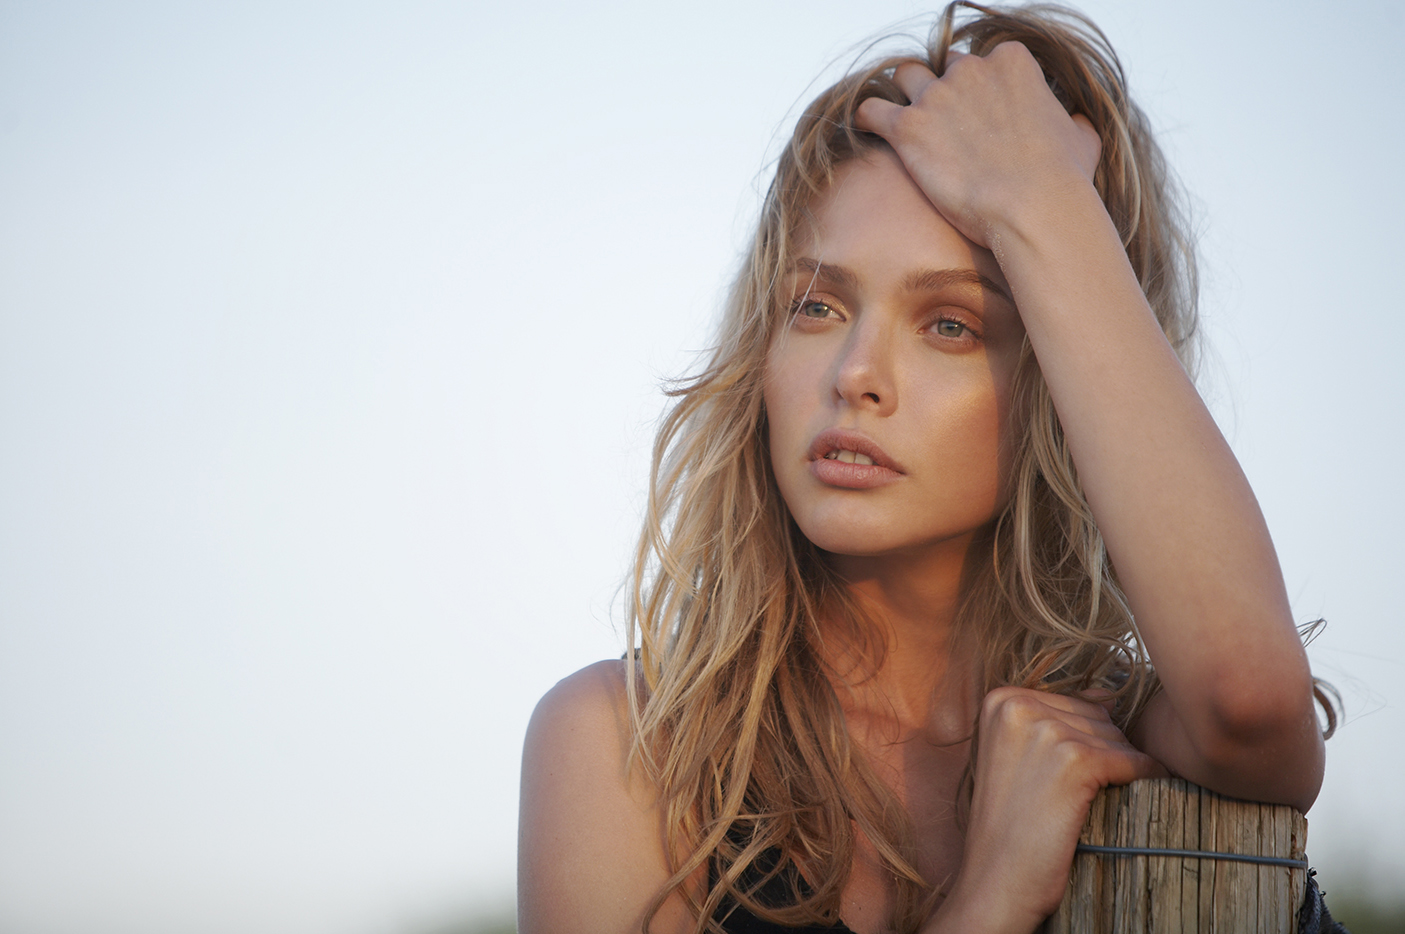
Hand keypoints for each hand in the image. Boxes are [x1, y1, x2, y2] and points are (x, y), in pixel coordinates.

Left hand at [854, 42, 1100, 249]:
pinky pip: (871, 110)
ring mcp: (936, 96)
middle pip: (944, 67)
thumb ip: (1073, 122)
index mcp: (1011, 61)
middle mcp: (970, 69)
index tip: (981, 116)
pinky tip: (872, 132)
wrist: (1033, 208)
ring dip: (905, 96)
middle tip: (945, 128)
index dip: (981, 89)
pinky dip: (869, 118)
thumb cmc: (1062, 181)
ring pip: (905, 77)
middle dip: (944, 91)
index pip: (986, 60)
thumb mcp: (1082, 141)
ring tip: (908, 125)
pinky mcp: (908, 128)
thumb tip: (1076, 123)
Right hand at [938, 686, 1165, 933]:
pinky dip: (1143, 778)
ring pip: (1116, 738)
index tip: (1065, 777)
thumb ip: (1051, 718)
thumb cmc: (1007, 824)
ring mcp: (1046, 731)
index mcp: (1000, 700)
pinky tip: (1135, 793)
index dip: (1082, 741)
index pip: (1074, 702)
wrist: (994, 880)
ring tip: (1088, 802)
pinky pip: (1132, 760)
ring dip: (1117, 770)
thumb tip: (1107, 694)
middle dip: (1101, 753)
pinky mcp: (1074, 760)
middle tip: (1078, 794)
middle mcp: (1019, 706)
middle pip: (1096, 717)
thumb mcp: (1013, 755)